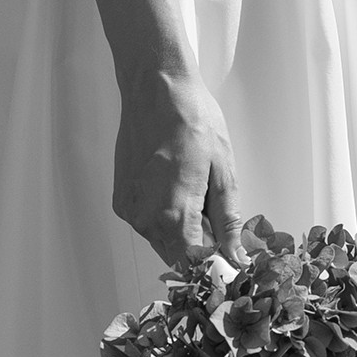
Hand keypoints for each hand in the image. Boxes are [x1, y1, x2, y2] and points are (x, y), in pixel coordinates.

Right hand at [110, 64, 239, 268]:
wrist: (155, 90)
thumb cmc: (192, 120)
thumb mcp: (223, 172)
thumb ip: (228, 221)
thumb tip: (235, 255)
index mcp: (174, 215)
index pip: (194, 266)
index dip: (216, 266)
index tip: (232, 261)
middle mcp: (145, 219)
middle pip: (177, 257)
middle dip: (201, 249)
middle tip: (221, 222)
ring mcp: (129, 209)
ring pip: (161, 241)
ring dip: (183, 232)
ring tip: (198, 193)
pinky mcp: (121, 198)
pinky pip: (147, 222)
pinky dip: (164, 216)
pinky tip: (177, 187)